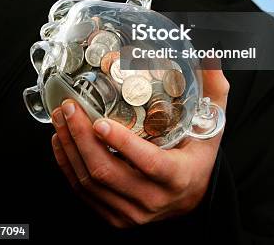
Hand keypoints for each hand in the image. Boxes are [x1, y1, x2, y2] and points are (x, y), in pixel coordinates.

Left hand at [51, 68, 228, 228]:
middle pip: (107, 172)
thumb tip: (211, 56)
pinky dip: (66, 165)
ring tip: (61, 118)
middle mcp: (152, 199)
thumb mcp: (212, 124)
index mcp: (178, 176)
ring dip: (70, 148)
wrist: (190, 196)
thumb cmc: (198, 154)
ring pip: (90, 182)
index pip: (148, 163)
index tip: (101, 121)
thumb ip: (214, 91)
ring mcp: (130, 212)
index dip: (122, 144)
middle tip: (70, 107)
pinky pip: (82, 192)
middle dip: (82, 137)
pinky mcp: (113, 216)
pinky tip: (60, 140)